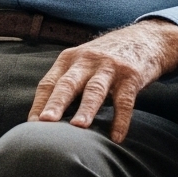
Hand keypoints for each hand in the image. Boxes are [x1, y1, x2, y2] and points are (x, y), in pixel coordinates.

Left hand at [29, 19, 177, 144]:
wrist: (145, 39)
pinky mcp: (131, 75)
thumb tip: (46, 120)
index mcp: (68, 60)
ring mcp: (109, 67)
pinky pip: (125, 100)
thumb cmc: (105, 60)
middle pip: (68, 84)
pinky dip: (121, 120)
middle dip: (55, 103)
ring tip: (79, 127)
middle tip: (45, 122)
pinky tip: (116, 138)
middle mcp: (86, 61)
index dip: (39, 104)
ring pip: (95, 90)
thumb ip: (66, 85)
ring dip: (86, 109)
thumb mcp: (82, 64)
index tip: (32, 125)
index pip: (49, 83)